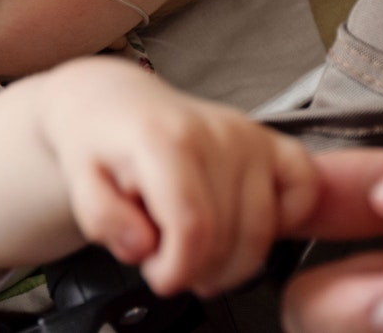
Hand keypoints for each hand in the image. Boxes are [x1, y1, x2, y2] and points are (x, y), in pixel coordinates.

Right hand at [0, 56, 316, 299]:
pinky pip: (122, 227)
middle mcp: (214, 133)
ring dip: (166, 260)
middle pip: (236, 240)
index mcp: (252, 140)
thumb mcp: (232, 169)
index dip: (248, 255)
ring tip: (147, 237)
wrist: (89, 107)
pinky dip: (123, 240)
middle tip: (174, 259)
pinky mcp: (102, 153)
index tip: (216, 261)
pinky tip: (122, 225)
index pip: (287, 209)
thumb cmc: (160, 149)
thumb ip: (275, 205)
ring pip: (193, 238)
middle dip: (205, 270)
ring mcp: (160, 137)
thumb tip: (303, 228)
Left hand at [38, 57, 318, 297]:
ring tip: (195, 246)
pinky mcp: (270, 140)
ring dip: (231, 259)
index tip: (159, 277)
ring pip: (264, 230)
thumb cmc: (99, 143)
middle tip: (168, 258)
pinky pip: (303, 190)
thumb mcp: (79, 183)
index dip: (178, 270)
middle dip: (198, 268)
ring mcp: (247, 136)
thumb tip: (143, 245)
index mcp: (164, 141)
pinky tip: (242, 223)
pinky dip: (284, 221)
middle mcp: (215, 134)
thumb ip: (103, 219)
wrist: (114, 105)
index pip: (193, 228)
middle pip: (230, 237)